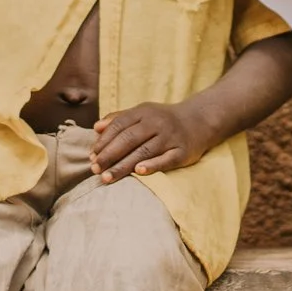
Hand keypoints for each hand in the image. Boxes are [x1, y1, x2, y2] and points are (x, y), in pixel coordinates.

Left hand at [92, 99, 215, 181]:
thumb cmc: (164, 120)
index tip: (91, 156)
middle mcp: (156, 123)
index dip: (104, 141)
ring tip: (107, 177)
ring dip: (123, 165)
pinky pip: (166, 159)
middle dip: (109, 155)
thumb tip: (96, 127)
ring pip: (143, 151)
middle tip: (94, 169)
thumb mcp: (143, 113)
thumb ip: (119, 119)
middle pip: (128, 139)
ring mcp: (170, 137)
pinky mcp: (182, 152)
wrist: (200, 120)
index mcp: (144, 112)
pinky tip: (138, 172)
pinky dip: (152, 165)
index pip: (119, 126)